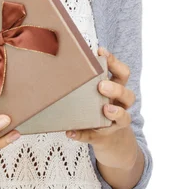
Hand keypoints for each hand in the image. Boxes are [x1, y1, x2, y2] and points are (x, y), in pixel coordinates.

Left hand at [65, 47, 135, 164]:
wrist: (106, 137)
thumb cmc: (96, 105)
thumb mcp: (94, 90)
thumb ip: (84, 77)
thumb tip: (60, 57)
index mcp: (116, 88)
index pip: (122, 73)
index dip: (114, 62)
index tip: (101, 51)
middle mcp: (120, 105)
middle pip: (128, 94)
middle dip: (116, 88)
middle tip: (102, 85)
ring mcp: (115, 123)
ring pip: (124, 117)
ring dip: (115, 112)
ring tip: (106, 109)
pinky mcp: (102, 137)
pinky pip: (93, 137)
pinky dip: (81, 135)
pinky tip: (70, 132)